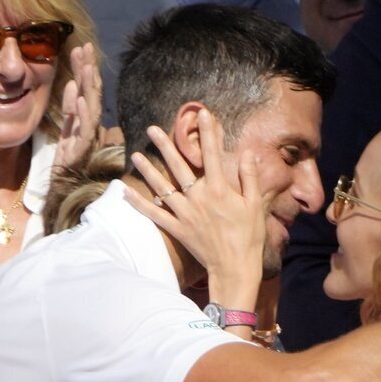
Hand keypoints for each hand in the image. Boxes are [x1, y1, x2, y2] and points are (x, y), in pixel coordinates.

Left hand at [53, 43, 102, 169]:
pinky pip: (84, 129)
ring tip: (85, 67)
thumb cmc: (65, 156)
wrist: (62, 184)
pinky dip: (83, 112)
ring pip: (92, 107)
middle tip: (86, 47)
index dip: (85, 68)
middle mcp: (89, 124)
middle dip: (89, 70)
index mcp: (84, 117)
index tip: (82, 47)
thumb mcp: (65, 126)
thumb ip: (70, 106)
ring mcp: (87, 136)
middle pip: (92, 93)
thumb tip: (73, 83)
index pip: (87, 88)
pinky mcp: (81, 149)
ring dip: (89, 86)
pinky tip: (80, 97)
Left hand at [124, 109, 263, 307]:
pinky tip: (125, 192)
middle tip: (152, 129)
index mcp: (219, 189)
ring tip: (136, 154)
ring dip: (148, 170)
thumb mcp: (255, 205)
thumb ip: (249, 177)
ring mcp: (185, 213)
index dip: (208, 132)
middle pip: (179, 166)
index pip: (212, 154)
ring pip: (162, 187)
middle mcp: (198, 198)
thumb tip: (248, 152)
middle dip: (165, 145)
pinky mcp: (177, 228)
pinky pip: (154, 214)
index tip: (202, 114)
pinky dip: (139, 204)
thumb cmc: (248, 236)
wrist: (235, 267)